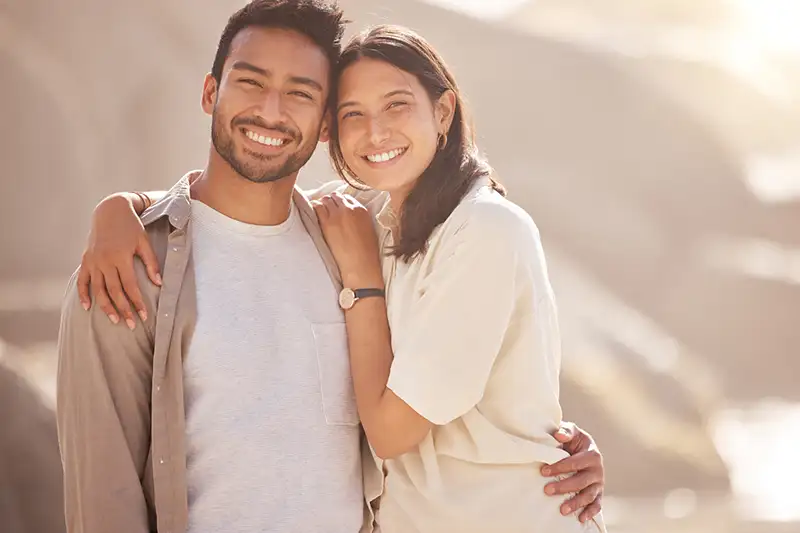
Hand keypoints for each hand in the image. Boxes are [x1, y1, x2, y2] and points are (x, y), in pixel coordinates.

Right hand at [77, 193, 160, 328]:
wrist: (110, 210)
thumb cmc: (131, 226)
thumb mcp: (144, 242)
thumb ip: (151, 263)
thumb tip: (159, 283)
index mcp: (120, 257)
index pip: (130, 286)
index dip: (137, 303)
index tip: (144, 316)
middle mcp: (104, 261)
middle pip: (114, 292)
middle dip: (123, 309)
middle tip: (131, 325)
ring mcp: (93, 261)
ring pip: (98, 289)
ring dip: (106, 306)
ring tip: (115, 320)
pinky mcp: (86, 260)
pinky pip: (82, 281)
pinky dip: (83, 294)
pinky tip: (88, 307)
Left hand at [312, 192, 382, 286]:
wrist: (360, 264)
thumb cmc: (366, 252)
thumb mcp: (369, 230)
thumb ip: (360, 218)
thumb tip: (351, 217)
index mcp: (362, 210)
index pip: (347, 198)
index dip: (340, 203)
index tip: (336, 208)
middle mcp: (349, 208)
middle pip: (336, 197)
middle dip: (331, 202)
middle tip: (327, 209)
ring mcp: (337, 215)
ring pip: (325, 200)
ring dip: (322, 204)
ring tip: (320, 212)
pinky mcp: (327, 223)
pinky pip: (317, 207)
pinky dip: (315, 208)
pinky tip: (314, 213)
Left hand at [541, 422, 603, 522]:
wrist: (582, 448)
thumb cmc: (574, 440)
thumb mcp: (572, 432)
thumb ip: (566, 431)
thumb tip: (558, 435)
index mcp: (592, 454)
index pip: (575, 462)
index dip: (559, 467)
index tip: (544, 471)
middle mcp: (598, 469)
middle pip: (581, 481)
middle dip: (564, 486)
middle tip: (547, 490)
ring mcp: (599, 482)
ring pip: (588, 495)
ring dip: (576, 503)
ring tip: (562, 510)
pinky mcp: (598, 493)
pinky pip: (597, 504)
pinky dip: (590, 512)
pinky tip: (581, 518)